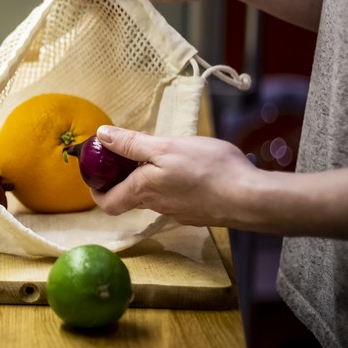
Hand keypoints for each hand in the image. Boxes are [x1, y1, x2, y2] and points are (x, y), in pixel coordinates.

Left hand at [90, 126, 260, 227]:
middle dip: (123, 178)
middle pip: (129, 197)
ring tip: (159, 155)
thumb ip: (132, 144)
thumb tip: (102, 136)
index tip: (96, 173)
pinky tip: (186, 168)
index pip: (108, 203)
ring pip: (154, 196)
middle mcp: (157, 206)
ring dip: (149, 178)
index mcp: (143, 191)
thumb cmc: (208, 170)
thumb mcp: (165, 147)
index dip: (96, 190)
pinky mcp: (198, 212)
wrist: (250, 198)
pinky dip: (171, 183)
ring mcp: (179, 212)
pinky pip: (175, 198)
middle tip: (125, 156)